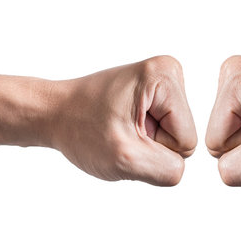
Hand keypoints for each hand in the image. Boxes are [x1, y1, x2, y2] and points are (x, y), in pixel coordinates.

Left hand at [51, 55, 196, 185]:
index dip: (153, 148)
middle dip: (151, 144)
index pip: (186, 141)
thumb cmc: (80, 129)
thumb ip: (166, 170)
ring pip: (175, 138)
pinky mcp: (158, 94)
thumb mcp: (123, 158)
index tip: (124, 131)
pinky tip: (122, 125)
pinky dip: (143, 137)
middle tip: (121, 131)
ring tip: (120, 127)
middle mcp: (170, 71)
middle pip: (183, 137)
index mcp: (165, 76)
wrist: (54, 113)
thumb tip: (181, 168)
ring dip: (146, 143)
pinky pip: (166, 132)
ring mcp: (164, 82)